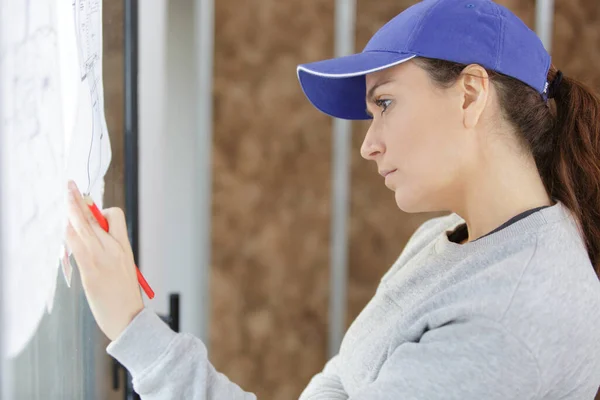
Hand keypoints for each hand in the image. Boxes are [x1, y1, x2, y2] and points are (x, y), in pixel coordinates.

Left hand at [65, 180, 143, 340]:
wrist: (129, 318)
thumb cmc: (125, 295)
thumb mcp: (124, 267)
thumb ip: (109, 250)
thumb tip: (92, 235)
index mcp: (125, 246)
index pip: (114, 215)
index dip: (101, 209)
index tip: (92, 208)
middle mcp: (114, 249)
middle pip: (93, 217)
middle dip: (77, 200)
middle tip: (69, 185)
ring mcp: (101, 259)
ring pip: (80, 227)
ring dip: (70, 215)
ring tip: (67, 206)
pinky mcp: (89, 271)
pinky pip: (75, 245)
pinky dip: (69, 233)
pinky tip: (67, 229)